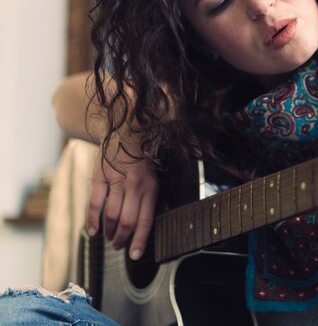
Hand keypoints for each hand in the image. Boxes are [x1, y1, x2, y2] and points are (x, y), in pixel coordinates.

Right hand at [87, 141, 158, 260]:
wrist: (126, 134)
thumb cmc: (140, 163)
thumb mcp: (152, 180)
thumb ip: (146, 202)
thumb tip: (141, 231)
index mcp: (151, 189)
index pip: (145, 221)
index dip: (139, 241)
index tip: (135, 256)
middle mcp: (135, 186)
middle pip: (127, 221)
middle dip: (122, 239)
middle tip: (119, 246)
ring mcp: (116, 180)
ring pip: (112, 215)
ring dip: (109, 231)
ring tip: (110, 238)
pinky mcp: (100, 176)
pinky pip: (95, 203)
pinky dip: (93, 220)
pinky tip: (92, 231)